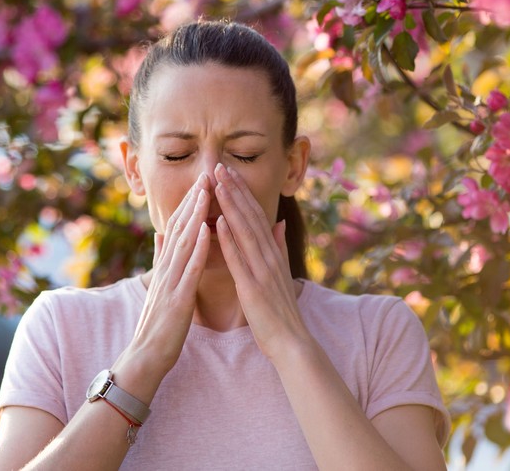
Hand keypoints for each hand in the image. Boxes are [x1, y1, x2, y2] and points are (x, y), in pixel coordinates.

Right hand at [127, 173, 211, 374]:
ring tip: (206, 192)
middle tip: (205, 174)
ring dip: (195, 215)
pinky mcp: (178, 298)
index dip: (190, 203)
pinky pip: (189, 269)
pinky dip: (198, 247)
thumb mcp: (159, 285)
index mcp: (166, 266)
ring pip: (183, 242)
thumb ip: (160, 258)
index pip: (178, 228)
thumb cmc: (158, 323)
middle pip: (180, 228)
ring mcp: (170, 282)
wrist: (146, 357)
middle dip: (193, 200)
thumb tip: (160, 233)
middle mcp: (166, 269)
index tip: (202, 181)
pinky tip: (207, 229)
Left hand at [214, 163, 311, 359]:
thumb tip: (277, 222)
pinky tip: (218, 221)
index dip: (241, 192)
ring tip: (217, 183)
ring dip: (230, 205)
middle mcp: (269, 256)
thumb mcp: (281, 272)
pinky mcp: (252, 287)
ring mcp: (262, 270)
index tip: (228, 172)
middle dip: (234, 190)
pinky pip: (239, 259)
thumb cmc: (280, 310)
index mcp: (272, 252)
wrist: (291, 342)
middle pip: (250, 216)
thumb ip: (278, 246)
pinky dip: (229, 239)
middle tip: (219, 166)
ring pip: (244, 231)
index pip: (255, 215)